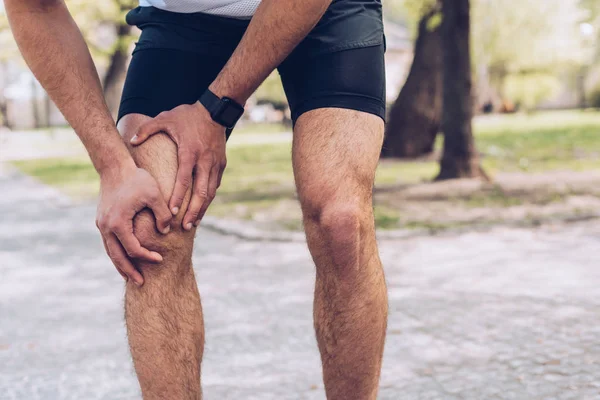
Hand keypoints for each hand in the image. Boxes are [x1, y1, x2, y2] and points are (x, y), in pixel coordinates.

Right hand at [96, 163, 171, 284]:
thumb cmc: (137, 179)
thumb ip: (163, 214)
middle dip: (129, 271)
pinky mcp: (102, 220)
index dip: (147, 257)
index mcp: (118, 223)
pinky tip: (124, 259)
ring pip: (110, 251)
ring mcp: (102, 224)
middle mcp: (106, 226)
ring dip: (120, 265)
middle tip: (141, 284)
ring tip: (130, 277)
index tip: (160, 259)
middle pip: (117, 256)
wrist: (115, 167)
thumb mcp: (154, 194)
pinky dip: (116, 253)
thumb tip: (166, 232)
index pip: (133, 249)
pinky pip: (109, 243)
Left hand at [131, 102, 226, 229]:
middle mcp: (204, 161)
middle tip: (186, 227)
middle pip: (201, 192)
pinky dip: (209, 197)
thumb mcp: (165, 119)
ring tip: (195, 223)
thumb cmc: (187, 115)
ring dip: (203, 208)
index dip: (177, 197)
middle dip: (194, 211)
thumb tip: (131, 141)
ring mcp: (215, 163)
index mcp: (189, 152)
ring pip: (210, 192)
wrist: (215, 110)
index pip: (184, 180)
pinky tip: (202, 207)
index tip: (171, 212)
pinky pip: (215, 184)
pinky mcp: (221, 163)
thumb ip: (146, 130)